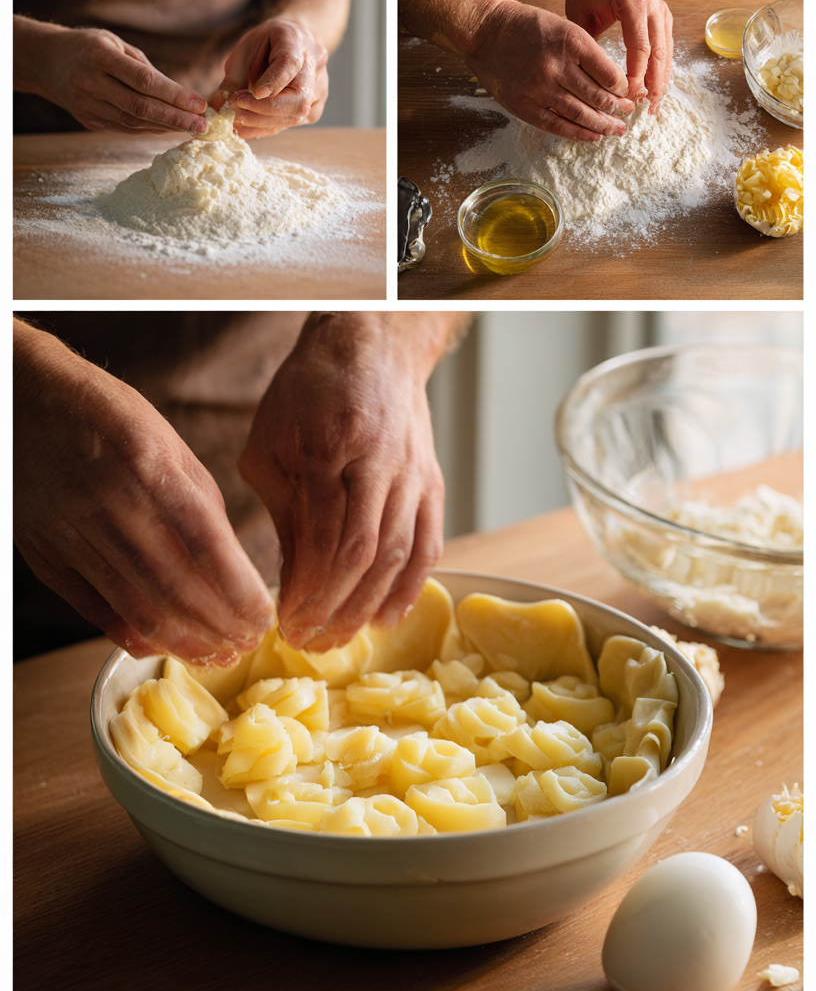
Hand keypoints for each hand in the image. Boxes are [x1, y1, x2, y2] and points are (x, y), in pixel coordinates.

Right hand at [14, 321, 272, 663]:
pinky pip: (94, 610)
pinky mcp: (46, 556)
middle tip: (246, 644)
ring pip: (137, 607)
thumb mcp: (166, 442)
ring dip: (184, 642)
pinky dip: (132, 636)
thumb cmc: (106, 417)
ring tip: (216, 655)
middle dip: (219, 627)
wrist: (23, 402)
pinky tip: (163, 647)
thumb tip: (234, 570)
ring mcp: (71, 534)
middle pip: (175, 588)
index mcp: (147, 465)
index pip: (206, 546)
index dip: (239, 593)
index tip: (263, 618)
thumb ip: (201, 504)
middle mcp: (108, 502)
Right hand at [31, 23, 207, 134]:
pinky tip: (169, 129)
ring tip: (192, 129)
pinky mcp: (90, 121)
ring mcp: (89, 105)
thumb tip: (180, 95)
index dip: (174, 95)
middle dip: (175, 119)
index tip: (199, 104)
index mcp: (99, 56)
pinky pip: (126, 128)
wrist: (48, 62)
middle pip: (141, 107)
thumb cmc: (89, 47)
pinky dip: (150, 129)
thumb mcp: (115, 43)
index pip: (143, 81)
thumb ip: (144, 68)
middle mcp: (91, 82)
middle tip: (202, 127)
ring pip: (134, 122)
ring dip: (166, 127)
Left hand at [211, 18, 328, 137]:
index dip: (273, 81)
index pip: (290, 64)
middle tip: (235, 112)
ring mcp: (319, 90)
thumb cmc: (266, 45)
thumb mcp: (246, 50)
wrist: (293, 44)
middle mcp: (314, 66)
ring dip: (262, 123)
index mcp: (296, 41)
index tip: (254, 93)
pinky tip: (247, 128)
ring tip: (236, 122)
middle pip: (297, 98)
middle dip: (264, 111)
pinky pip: (292, 123)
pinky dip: (267, 128)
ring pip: (295, 116)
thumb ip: (234, 77)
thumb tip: (217, 105)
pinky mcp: (315, 109)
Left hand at [238, 314, 445, 649]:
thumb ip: (282, 514)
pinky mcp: (432, 484)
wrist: (371, 347)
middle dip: (335, 608)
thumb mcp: (271, 447)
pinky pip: (427, 545)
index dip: (306, 588)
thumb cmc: (307, 395)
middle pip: (364, 553)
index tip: (285, 621)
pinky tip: (385, 619)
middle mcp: (378, 462)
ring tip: (339, 639)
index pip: (323, 535)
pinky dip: (409, 588)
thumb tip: (286, 583)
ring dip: (367, 607)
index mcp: (329, 446)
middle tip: (309, 643)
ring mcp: (412, 474)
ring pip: (397, 556)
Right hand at [464, 0, 633, 141]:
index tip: (627, 92)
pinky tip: (592, 136)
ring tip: (616, 130)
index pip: (608, 73)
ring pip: (580, 114)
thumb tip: (610, 81)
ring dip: (602, 125)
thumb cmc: (526, 27)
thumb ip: (583, 52)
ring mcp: (540, 89)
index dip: (622, 88)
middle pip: (597, 96)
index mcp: (571, 41)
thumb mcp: (562, 27)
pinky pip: (557, 126)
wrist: (486, 33)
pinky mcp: (525, 106)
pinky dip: (578, 133)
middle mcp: (557, 66)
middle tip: (628, 114)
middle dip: (617, 109)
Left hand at [564, 0, 672, 108]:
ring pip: (666, 53)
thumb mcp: (579, 15)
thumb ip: (586, 46)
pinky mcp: (663, 19)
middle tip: (646, 109)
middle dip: (653, 84)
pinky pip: (666, 49)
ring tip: (652, 106)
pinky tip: (655, 91)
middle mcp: (652, 5)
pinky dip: (661, 71)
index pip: (640, 46)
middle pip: (658, 52)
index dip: (636, 75)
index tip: (628, 97)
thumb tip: (587, 82)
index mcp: (632, 2)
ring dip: (660, 81)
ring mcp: (661, 11)